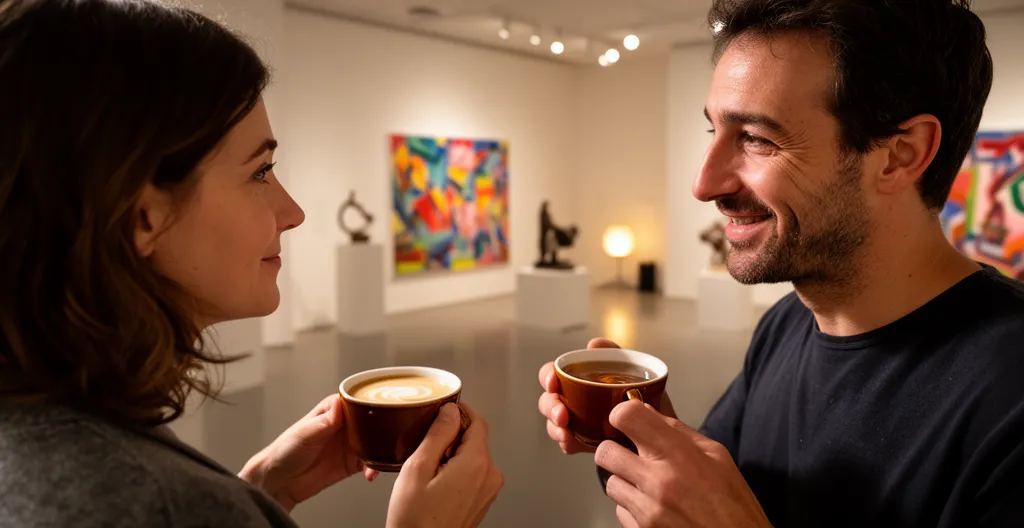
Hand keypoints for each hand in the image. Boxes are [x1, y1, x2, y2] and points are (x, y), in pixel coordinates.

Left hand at [239, 394, 377, 511]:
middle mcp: (344, 426)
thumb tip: (339, 404)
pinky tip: (372, 473)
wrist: (278, 482)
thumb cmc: (284, 451)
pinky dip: (375, 468)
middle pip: (372, 421)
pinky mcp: (351, 464)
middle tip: (394, 434)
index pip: (358, 400)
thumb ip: (324, 421)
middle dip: (384, 427)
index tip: (387, 407)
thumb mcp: (305, 433)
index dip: (374, 402)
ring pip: (375, 442)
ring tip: (384, 457)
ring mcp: (349, 445)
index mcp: (333, 411)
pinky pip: (370, 464)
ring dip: (382, 449)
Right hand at [386, 403, 502, 527]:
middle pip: (476, 438)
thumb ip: (437, 434)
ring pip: (473, 456)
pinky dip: (456, 469)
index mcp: (476, 464)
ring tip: (428, 468)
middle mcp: (489, 476)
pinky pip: (473, 473)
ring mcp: (488, 491)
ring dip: (453, 453)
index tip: (444, 407)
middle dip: (452, 435)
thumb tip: (450, 411)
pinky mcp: (481, 501)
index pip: (477, 421)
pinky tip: (435, 482)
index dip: (459, 410)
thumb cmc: (415, 521)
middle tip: (426, 443)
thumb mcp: (417, 468)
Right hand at [538, 337, 676, 454]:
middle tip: (562, 415)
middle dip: (550, 406)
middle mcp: (574, 399)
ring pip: (554, 422)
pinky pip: (567, 443)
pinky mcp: (584, 442)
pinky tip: (573, 443)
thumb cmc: (647, 398)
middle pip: (549, 399)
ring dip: (555, 427)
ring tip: (566, 433)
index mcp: (581, 379)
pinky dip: (567, 443)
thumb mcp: (635, 372)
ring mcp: (577, 422)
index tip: (553, 381)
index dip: (547, 376)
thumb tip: (593, 344)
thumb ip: (615, 355)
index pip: (554, 374)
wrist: (664, 432)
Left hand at [595, 400, 770, 527]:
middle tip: (633, 455)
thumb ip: (678, 431)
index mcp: (679, 456)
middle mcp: (658, 482)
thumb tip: (647, 411)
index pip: (627, 417)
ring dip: (625, 481)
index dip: (623, 413)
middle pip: (605, 452)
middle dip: (616, 450)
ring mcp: (647, 510)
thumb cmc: (733, 504)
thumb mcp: (717, 456)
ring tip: (650, 485)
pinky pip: (620, 511)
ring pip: (610, 483)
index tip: (628, 419)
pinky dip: (632, 507)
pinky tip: (655, 506)